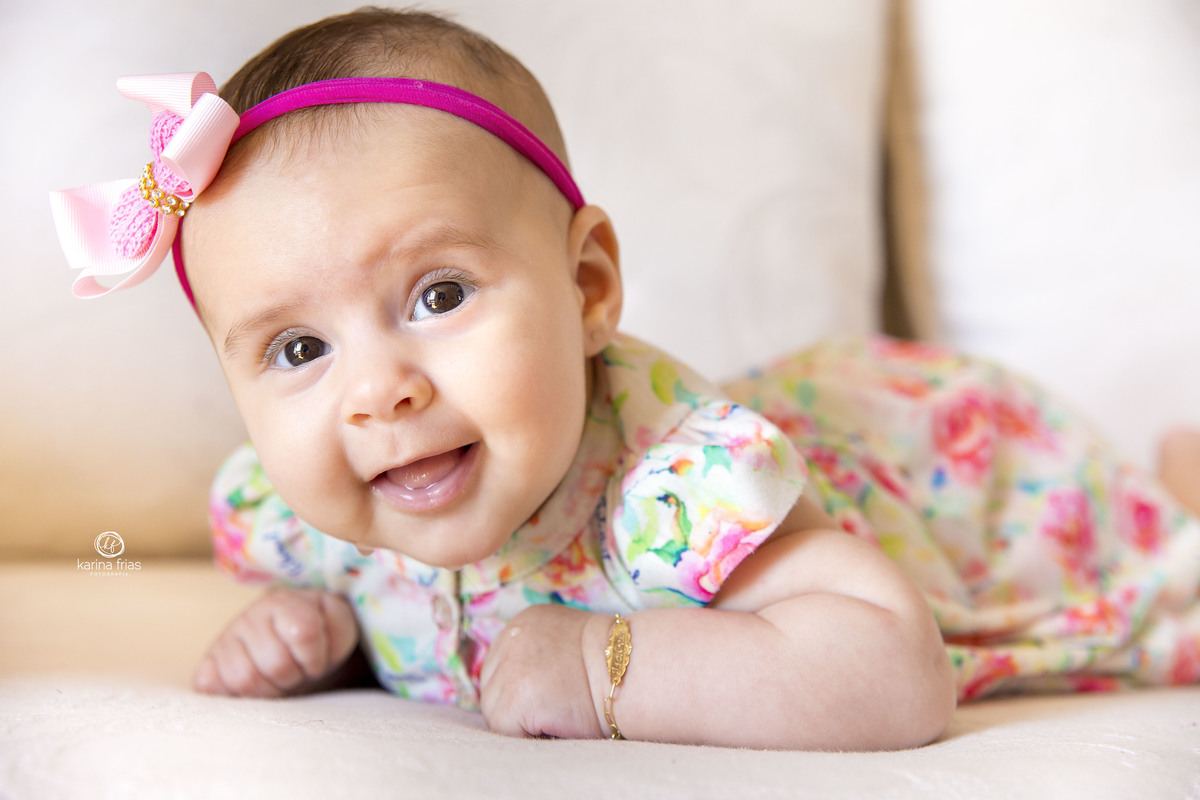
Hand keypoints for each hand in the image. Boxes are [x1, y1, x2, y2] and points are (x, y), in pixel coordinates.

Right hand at [194, 588, 359, 697]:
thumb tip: (306, 638)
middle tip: (296, 674)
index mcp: (283, 603)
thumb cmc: (317, 635)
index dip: (315, 658)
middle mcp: (248, 618)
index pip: (303, 634)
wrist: (287, 643)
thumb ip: (337, 628)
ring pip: (245, 681)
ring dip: (269, 691)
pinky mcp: (205, 669)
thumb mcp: (338, 625)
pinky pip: (213, 691)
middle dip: (294, 677)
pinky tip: (252, 689)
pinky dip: (236, 698)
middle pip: (276, 665)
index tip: (316, 662)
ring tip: (276, 681)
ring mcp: (223, 643)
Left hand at [480, 604, 606, 738]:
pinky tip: (556, 724)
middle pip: (491, 687)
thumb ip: (537, 652)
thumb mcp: (567, 642)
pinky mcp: (516, 697)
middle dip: (517, 705)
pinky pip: (505, 730)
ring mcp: (510, 666)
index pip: (500, 665)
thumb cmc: (613, 667)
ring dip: (522, 722)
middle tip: (558, 706)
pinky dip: (527, 736)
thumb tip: (519, 684)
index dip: (522, 688)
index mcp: (525, 621)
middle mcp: (511, 637)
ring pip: (495, 711)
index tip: (552, 694)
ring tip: (559, 714)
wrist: (634, 671)